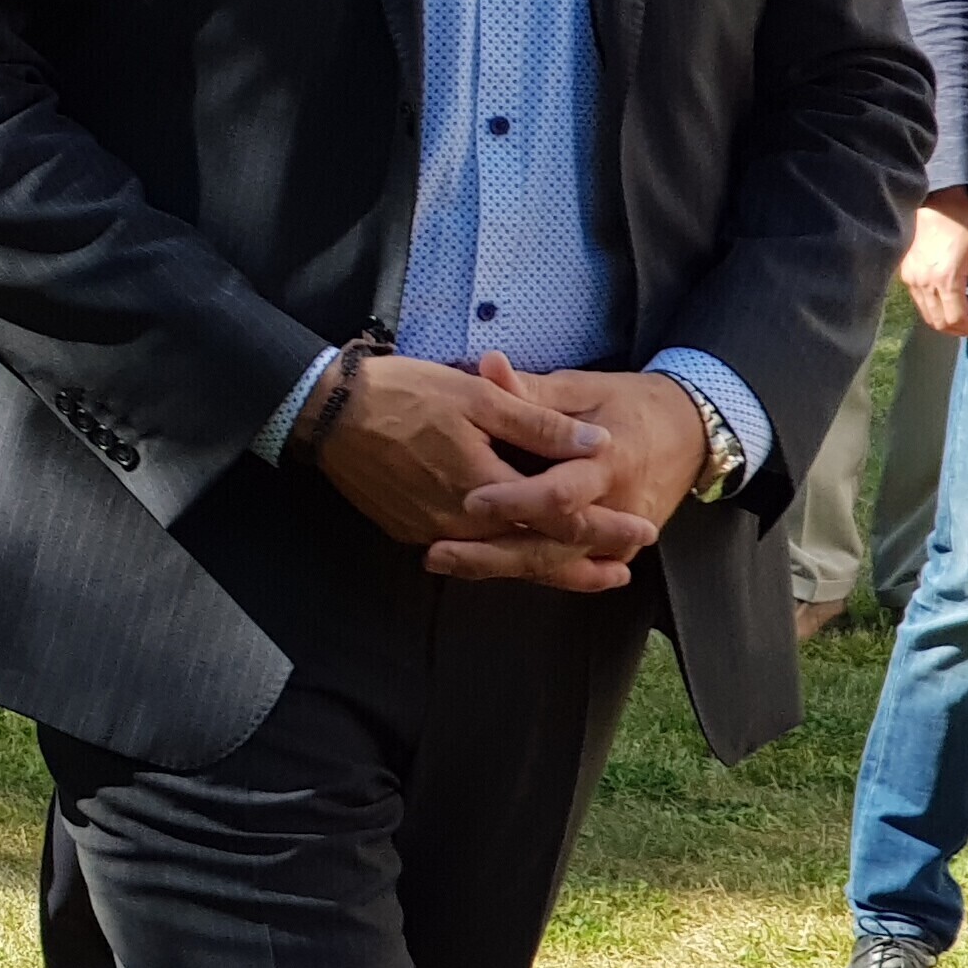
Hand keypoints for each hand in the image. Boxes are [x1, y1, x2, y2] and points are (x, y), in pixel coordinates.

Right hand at [311, 351, 646, 589]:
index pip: (559, 520)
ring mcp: (429, 530)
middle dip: (583, 565)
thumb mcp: (477, 397)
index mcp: (485, 488)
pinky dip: (499, 556)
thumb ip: (539, 425)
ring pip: (499, 559)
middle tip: (624, 570)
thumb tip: (596, 446)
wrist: (325, 411)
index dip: (604, 529)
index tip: (642, 530)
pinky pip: (465, 550)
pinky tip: (515, 550)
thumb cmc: (402, 394)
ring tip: (583, 573)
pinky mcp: (406, 528)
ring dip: (543, 568)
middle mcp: (459, 522)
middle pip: (533, 555)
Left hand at [460, 364, 703, 581]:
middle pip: (552, 545)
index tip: (470, 501)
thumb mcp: (583, 389)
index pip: (560, 495)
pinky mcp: (616, 550)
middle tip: (437, 552)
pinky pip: (568, 568)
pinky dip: (528, 573)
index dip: (516, 500)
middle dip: (493, 554)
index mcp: (608, 465)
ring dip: (499, 568)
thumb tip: (488, 366)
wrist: (690, 432)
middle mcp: (615, 510)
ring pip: (554, 563)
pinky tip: (480, 574)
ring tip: (444, 562)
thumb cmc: (630, 404)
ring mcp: (619, 537)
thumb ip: (532, 391)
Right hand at [904, 190, 967, 337]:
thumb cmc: (963, 224)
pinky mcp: (905, 276)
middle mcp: (923, 285)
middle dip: (963, 330)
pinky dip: (937, 311)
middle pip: (940, 323)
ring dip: (949, 322)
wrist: (934, 203)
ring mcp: (910, 281)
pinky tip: (952, 301)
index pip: (957, 320)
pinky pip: (920, 304)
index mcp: (944, 280)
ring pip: (928, 316)